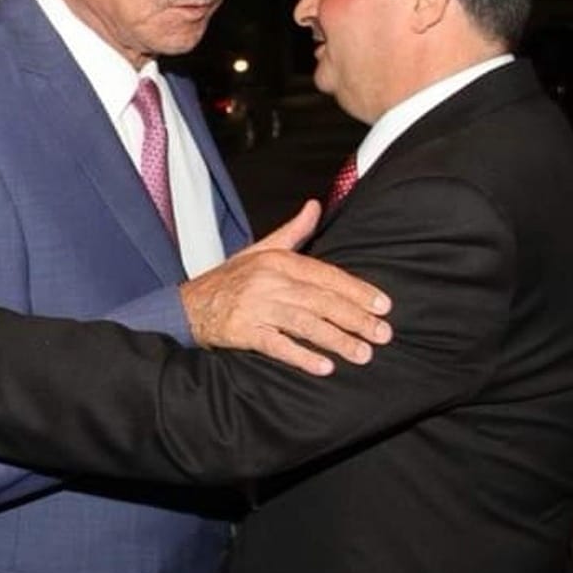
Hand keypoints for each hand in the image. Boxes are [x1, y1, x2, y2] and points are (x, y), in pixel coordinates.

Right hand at [179, 199, 391, 374]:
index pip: (327, 276)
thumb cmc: (231, 278)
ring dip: (337, 340)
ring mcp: (256, 307)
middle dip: (356, 319)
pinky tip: (324, 367)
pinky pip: (277, 345)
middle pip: (321, 300)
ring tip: (363, 354)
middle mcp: (270, 282)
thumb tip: (315, 206)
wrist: (188, 305)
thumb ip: (293, 231)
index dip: (357, 291)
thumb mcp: (261, 249)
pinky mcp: (244, 332)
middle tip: (383, 334)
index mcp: (279, 261)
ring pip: (305, 323)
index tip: (383, 306)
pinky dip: (301, 356)